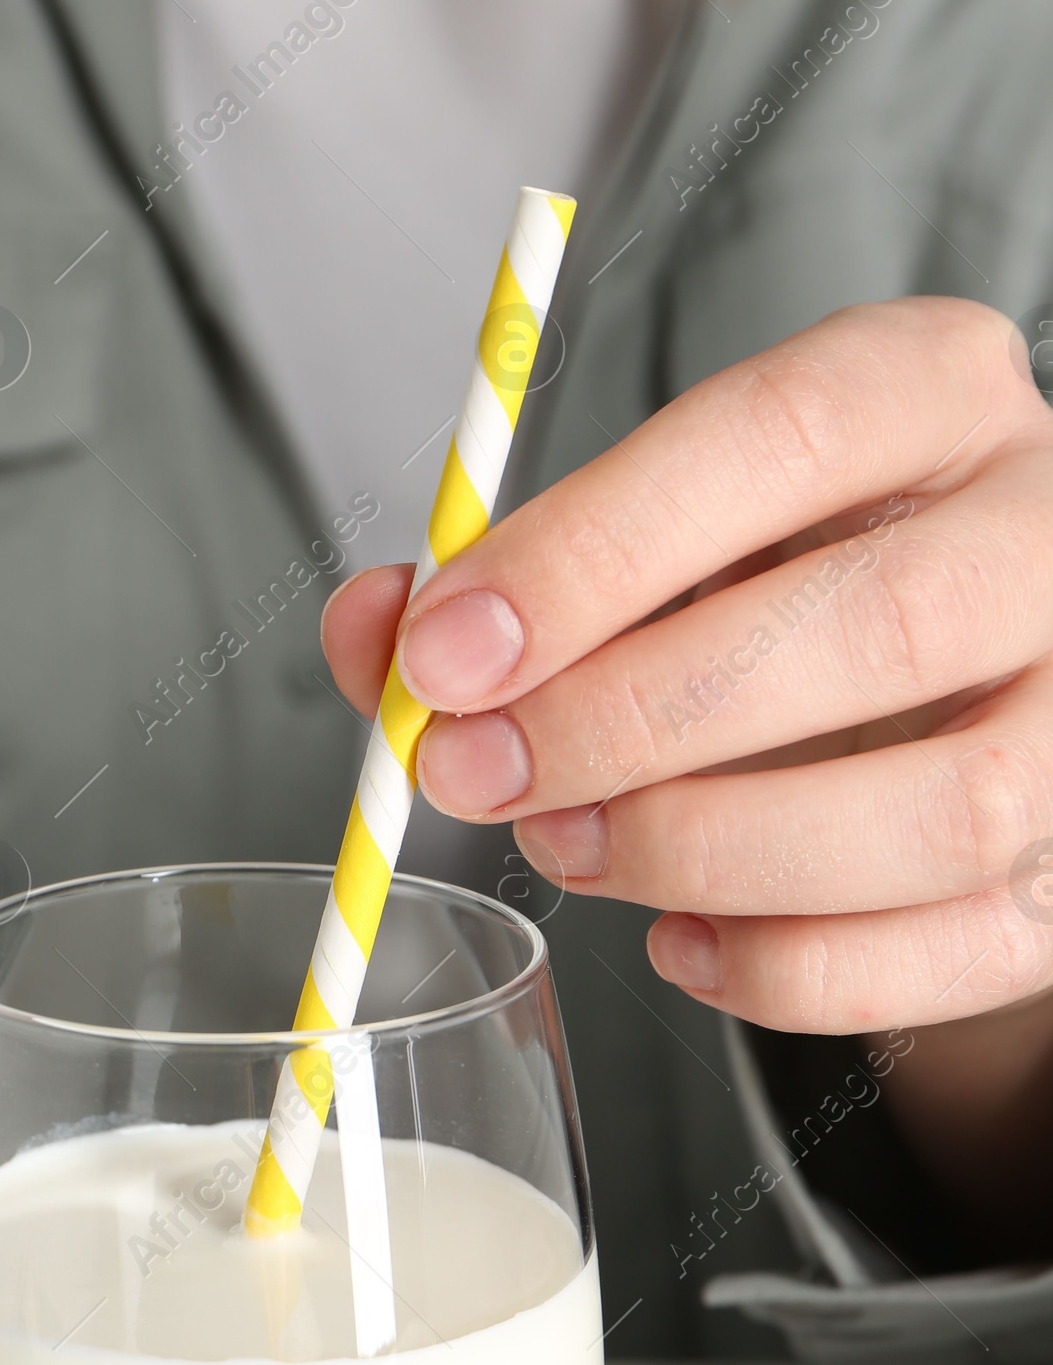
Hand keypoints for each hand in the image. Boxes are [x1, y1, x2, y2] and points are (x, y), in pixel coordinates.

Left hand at [323, 297, 1052, 1242]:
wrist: (947, 688)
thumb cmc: (778, 593)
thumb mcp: (653, 544)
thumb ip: (508, 582)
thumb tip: (379, 633)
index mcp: (929, 392)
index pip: (777, 433)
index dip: (595, 551)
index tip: (446, 655)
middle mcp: (1049, 534)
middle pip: (871, 626)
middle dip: (633, 721)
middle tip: (481, 775)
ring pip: (940, 810)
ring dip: (714, 850)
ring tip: (573, 849)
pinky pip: (954, 949)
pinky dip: (791, 972)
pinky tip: (680, 943)